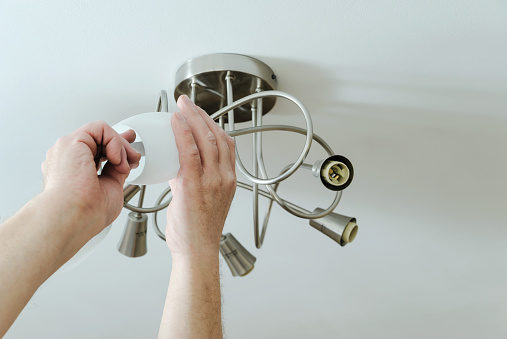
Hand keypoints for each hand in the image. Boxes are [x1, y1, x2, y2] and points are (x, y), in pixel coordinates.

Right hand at [41, 121, 140, 237]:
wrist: (72, 218)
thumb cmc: (87, 213)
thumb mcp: (110, 187)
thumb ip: (115, 171)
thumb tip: (124, 161)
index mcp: (73, 170)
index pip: (96, 149)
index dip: (116, 147)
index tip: (131, 152)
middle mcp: (68, 157)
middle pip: (99, 139)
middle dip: (123, 145)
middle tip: (135, 158)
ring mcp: (68, 148)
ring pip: (101, 132)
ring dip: (120, 147)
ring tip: (123, 166)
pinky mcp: (72, 141)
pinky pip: (100, 128)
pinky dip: (115, 141)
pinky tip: (116, 159)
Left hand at [166, 95, 236, 258]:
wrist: (197, 251)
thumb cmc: (199, 231)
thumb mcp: (203, 200)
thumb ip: (191, 179)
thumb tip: (175, 166)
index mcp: (229, 180)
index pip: (227, 144)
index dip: (214, 125)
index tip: (201, 115)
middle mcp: (224, 178)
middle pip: (217, 136)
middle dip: (202, 115)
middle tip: (188, 103)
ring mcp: (211, 181)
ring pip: (205, 140)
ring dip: (192, 118)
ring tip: (181, 106)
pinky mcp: (194, 185)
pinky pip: (189, 152)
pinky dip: (183, 134)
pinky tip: (175, 123)